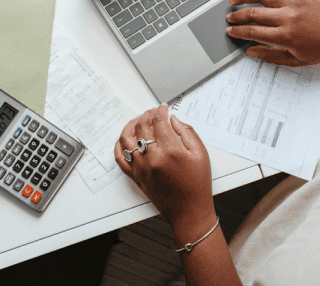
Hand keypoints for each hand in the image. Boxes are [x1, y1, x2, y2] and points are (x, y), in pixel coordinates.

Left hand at [115, 105, 215, 228]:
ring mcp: (141, 168)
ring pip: (126, 139)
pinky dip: (119, 146)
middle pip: (142, 127)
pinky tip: (125, 139)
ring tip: (138, 121)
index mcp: (170, 151)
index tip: (163, 107)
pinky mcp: (136, 177)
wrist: (189, 211)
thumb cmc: (197, 185)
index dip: (160, 111)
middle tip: (153, 112)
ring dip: (131, 125)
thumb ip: (187, 132)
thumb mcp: (200, 154)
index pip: (159, 122)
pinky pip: (120, 158)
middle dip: (147, 114)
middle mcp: (152, 159)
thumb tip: (173, 119)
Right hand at [226, 0, 319, 66]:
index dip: (238, 32)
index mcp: (285, 36)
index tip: (230, 31)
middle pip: (253, 13)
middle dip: (237, 16)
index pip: (253, 32)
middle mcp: (287, 17)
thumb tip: (252, 51)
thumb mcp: (296, 60)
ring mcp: (293, 3)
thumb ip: (271, 56)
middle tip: (229, 19)